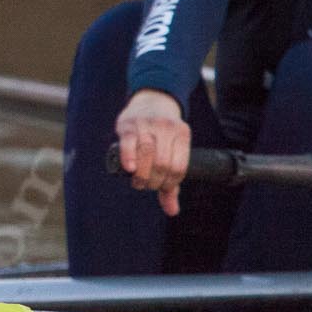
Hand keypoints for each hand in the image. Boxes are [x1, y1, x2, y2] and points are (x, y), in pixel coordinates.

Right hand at [116, 88, 190, 216]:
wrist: (151, 99)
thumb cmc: (163, 133)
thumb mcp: (173, 151)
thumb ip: (172, 181)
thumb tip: (172, 211)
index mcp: (182, 134)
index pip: (178, 167)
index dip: (169, 184)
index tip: (159, 188)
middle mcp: (167, 128)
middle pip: (162, 163)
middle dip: (153, 181)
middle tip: (145, 186)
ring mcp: (147, 124)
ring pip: (147, 154)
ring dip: (141, 174)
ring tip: (137, 181)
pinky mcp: (128, 123)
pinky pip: (129, 142)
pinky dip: (129, 158)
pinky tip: (129, 169)